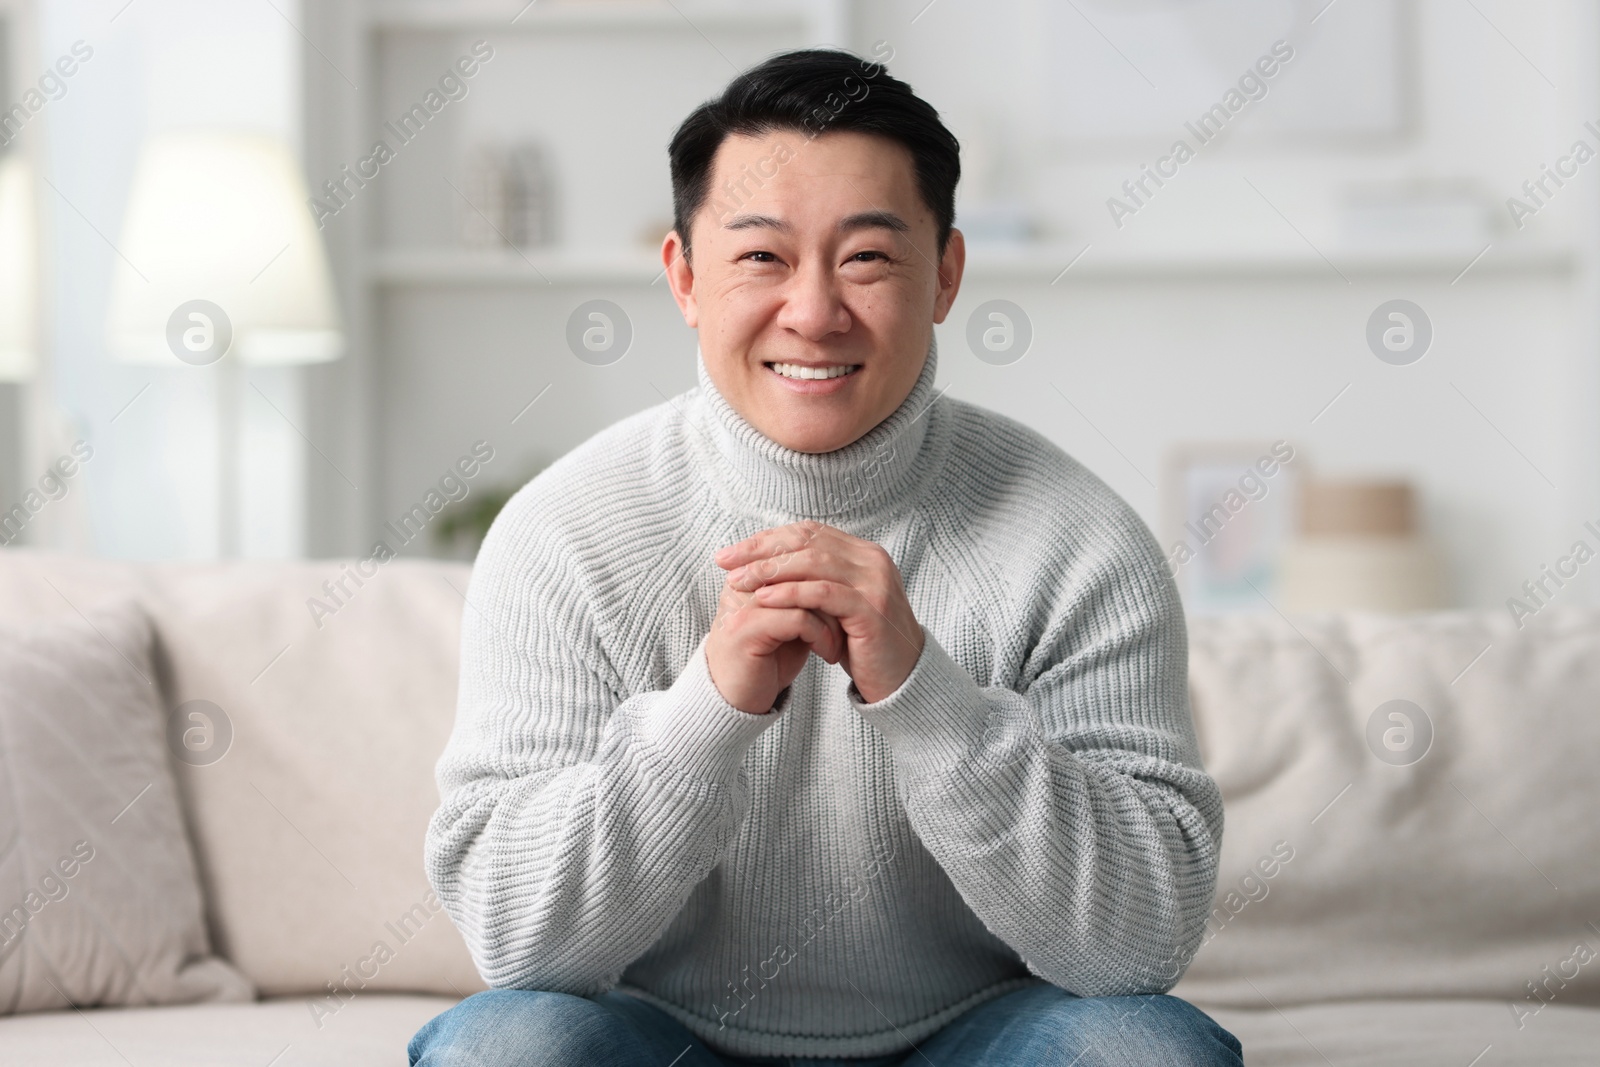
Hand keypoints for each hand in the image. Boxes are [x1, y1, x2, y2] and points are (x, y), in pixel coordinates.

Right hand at [705, 561, 846, 714]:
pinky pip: (797, 619)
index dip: (827, 570)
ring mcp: (741, 604)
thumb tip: (843, 572)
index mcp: (749, 574)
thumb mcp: (789, 620)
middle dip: (833, 590)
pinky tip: (829, 654)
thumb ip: (806, 593)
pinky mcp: (745, 629)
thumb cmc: (768, 660)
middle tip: (854, 613)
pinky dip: (821, 635)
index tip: (850, 597)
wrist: (736, 701)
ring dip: (831, 617)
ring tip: (844, 637)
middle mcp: (741, 582)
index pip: (793, 547)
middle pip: (798, 563)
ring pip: (802, 591)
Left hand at [716, 520, 923, 703]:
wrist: (899, 679)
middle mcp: (872, 560)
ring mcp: (875, 582)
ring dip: (770, 570)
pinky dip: (790, 593)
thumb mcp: (833, 606)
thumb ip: (812, 581)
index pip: (809, 533)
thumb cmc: (860, 644)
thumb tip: (763, 563)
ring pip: (814, 563)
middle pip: (808, 542)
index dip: (768, 538)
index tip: (733, 552)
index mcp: (863, 553)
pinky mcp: (871, 609)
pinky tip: (764, 598)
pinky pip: (824, 593)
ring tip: (738, 581)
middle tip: (726, 561)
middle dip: (761, 550)